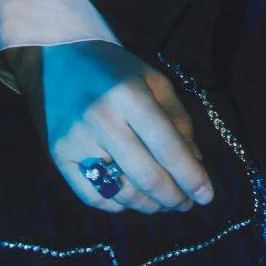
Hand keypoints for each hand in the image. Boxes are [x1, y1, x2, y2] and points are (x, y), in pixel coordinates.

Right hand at [8, 41, 214, 215]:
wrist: (58, 59)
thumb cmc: (115, 70)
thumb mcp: (155, 81)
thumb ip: (178, 120)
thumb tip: (195, 163)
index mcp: (129, 95)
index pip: (167, 147)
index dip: (191, 177)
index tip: (207, 196)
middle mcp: (101, 120)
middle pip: (146, 176)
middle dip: (174, 197)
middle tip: (188, 204)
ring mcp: (76, 141)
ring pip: (121, 192)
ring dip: (150, 205)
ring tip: (165, 203)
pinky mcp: (58, 157)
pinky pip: (92, 197)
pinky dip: (118, 205)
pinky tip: (133, 199)